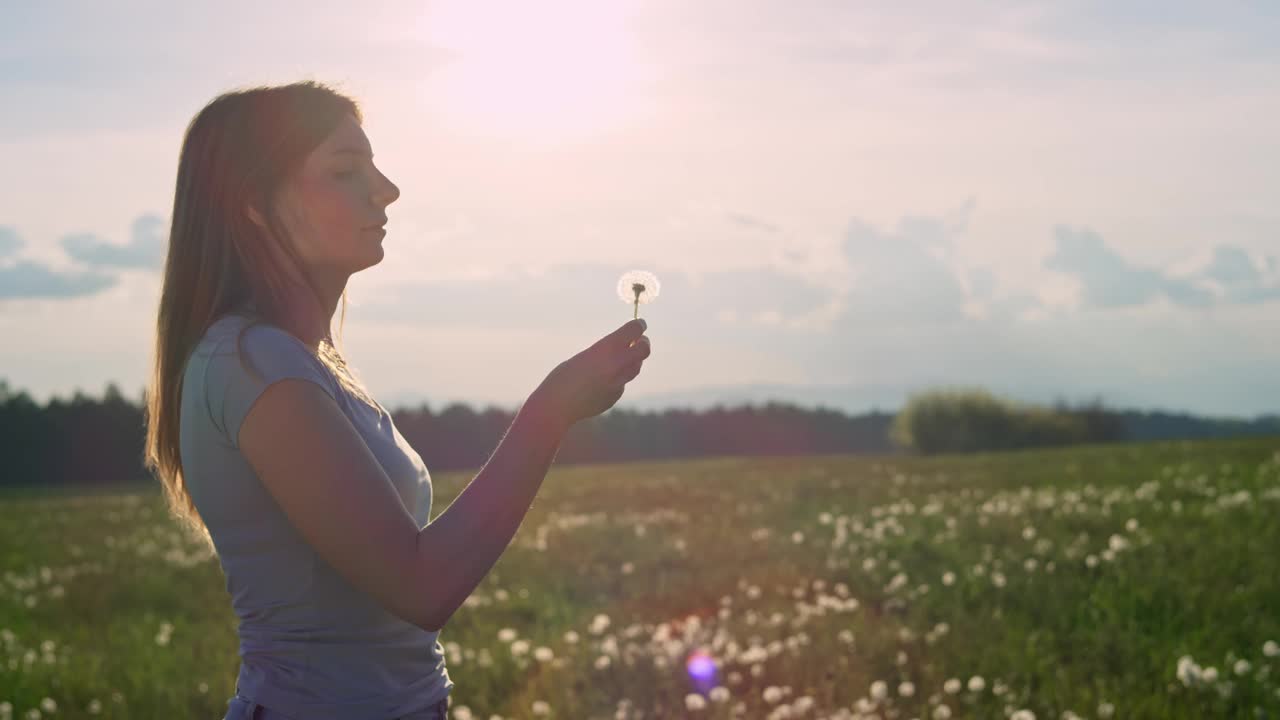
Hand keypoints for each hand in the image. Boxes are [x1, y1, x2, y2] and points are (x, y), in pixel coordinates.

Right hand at [530, 318, 651, 429]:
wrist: (557, 406)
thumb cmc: (563, 377)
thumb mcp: (585, 356)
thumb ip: (605, 352)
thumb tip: (622, 350)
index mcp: (606, 348)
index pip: (634, 330)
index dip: (639, 325)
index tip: (640, 324)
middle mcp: (617, 364)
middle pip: (644, 349)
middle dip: (644, 343)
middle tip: (640, 340)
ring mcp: (618, 382)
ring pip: (636, 367)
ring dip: (633, 360)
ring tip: (623, 356)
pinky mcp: (616, 396)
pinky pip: (622, 383)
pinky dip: (618, 378)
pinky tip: (602, 380)